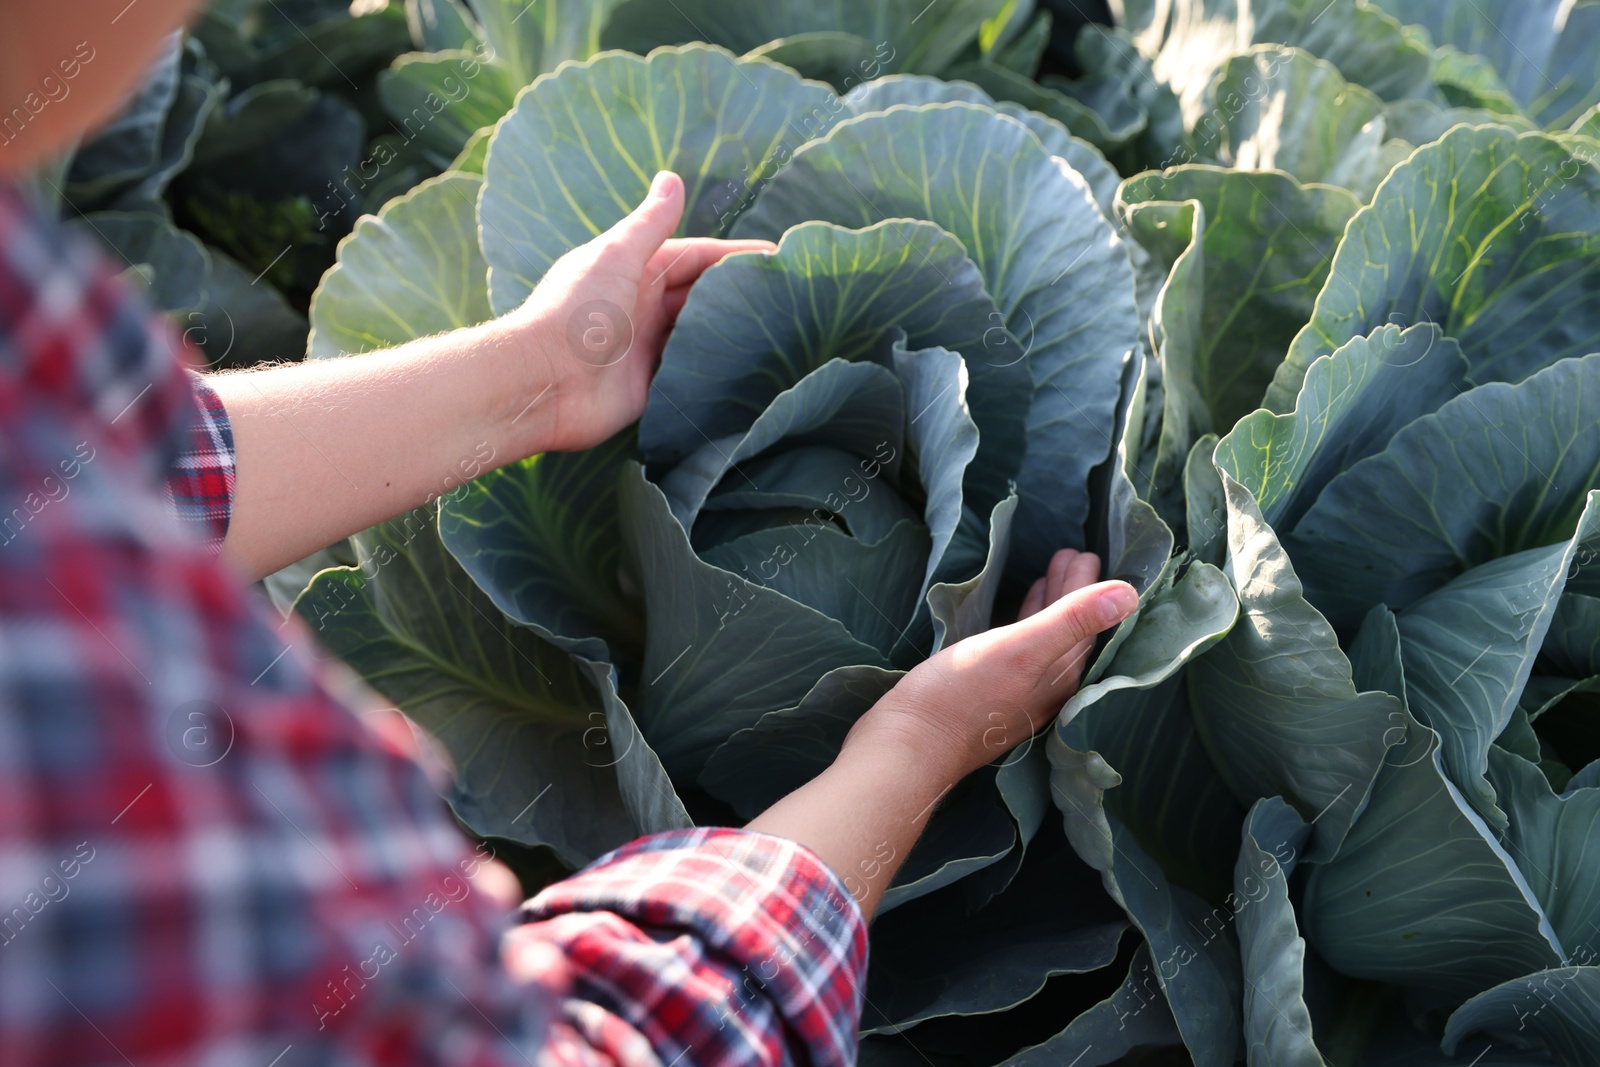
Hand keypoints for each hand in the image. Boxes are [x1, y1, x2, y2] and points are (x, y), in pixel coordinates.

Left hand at [501, 170, 775, 453]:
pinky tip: (745, 369)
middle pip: (701, 296)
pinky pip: (688, 374)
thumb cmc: (575, 313)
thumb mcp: (616, 257)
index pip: (697, 257)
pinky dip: (712, 370)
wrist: (543, 384)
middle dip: (738, 295)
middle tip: (789, 298)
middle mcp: (643, 307)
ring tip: (778, 333)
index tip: (780, 259)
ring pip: (698, 335)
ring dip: (728, 332)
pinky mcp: (649, 387)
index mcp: (636, 271)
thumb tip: (672, 177)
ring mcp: (646, 348)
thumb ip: (649, 223)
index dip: (736, 257)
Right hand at [842, 550, 1137, 781]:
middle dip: (1073, 592)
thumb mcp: (1021, 649)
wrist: (908, 744)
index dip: (1091, 590)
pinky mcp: (989, 690)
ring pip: (1046, 639)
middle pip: (1070, 632)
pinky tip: (1018, 609)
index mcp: (1061, 679)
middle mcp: (1047, 689)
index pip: (1089, 628)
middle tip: (1073, 553)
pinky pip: (1021, 647)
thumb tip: (1129, 594)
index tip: (1088, 554)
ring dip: (1050, 604)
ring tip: (1050, 570)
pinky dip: (1026, 621)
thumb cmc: (962, 696)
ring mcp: (1018, 691)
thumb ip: (1071, 620)